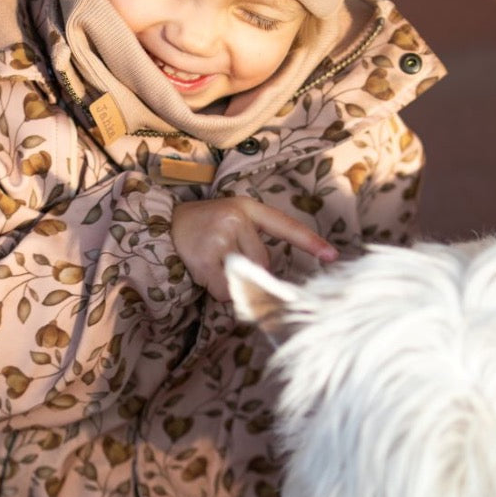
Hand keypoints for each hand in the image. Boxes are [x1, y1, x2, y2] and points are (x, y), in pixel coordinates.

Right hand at [171, 196, 337, 301]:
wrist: (162, 224)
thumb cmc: (204, 227)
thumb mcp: (231, 221)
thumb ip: (254, 242)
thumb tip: (271, 283)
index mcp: (248, 207)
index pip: (285, 225)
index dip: (309, 241)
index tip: (332, 255)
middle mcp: (237, 217)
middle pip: (262, 261)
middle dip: (247, 270)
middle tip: (223, 258)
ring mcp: (221, 235)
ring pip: (243, 277)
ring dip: (229, 282)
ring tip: (210, 263)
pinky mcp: (205, 255)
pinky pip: (223, 288)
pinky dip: (214, 289)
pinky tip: (202, 271)